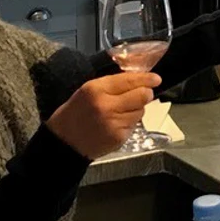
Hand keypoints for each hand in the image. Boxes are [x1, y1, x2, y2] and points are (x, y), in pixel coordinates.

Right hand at [46, 71, 160, 159]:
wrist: (63, 142)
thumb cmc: (74, 113)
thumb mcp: (87, 90)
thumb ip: (112, 84)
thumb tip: (139, 78)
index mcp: (96, 89)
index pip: (129, 80)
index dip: (146, 78)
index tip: (156, 78)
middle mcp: (106, 106)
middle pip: (142, 95)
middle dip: (146, 93)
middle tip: (143, 93)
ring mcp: (114, 123)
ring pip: (140, 111)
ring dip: (136, 109)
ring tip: (120, 112)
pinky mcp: (119, 138)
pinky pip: (134, 125)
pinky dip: (129, 123)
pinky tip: (116, 124)